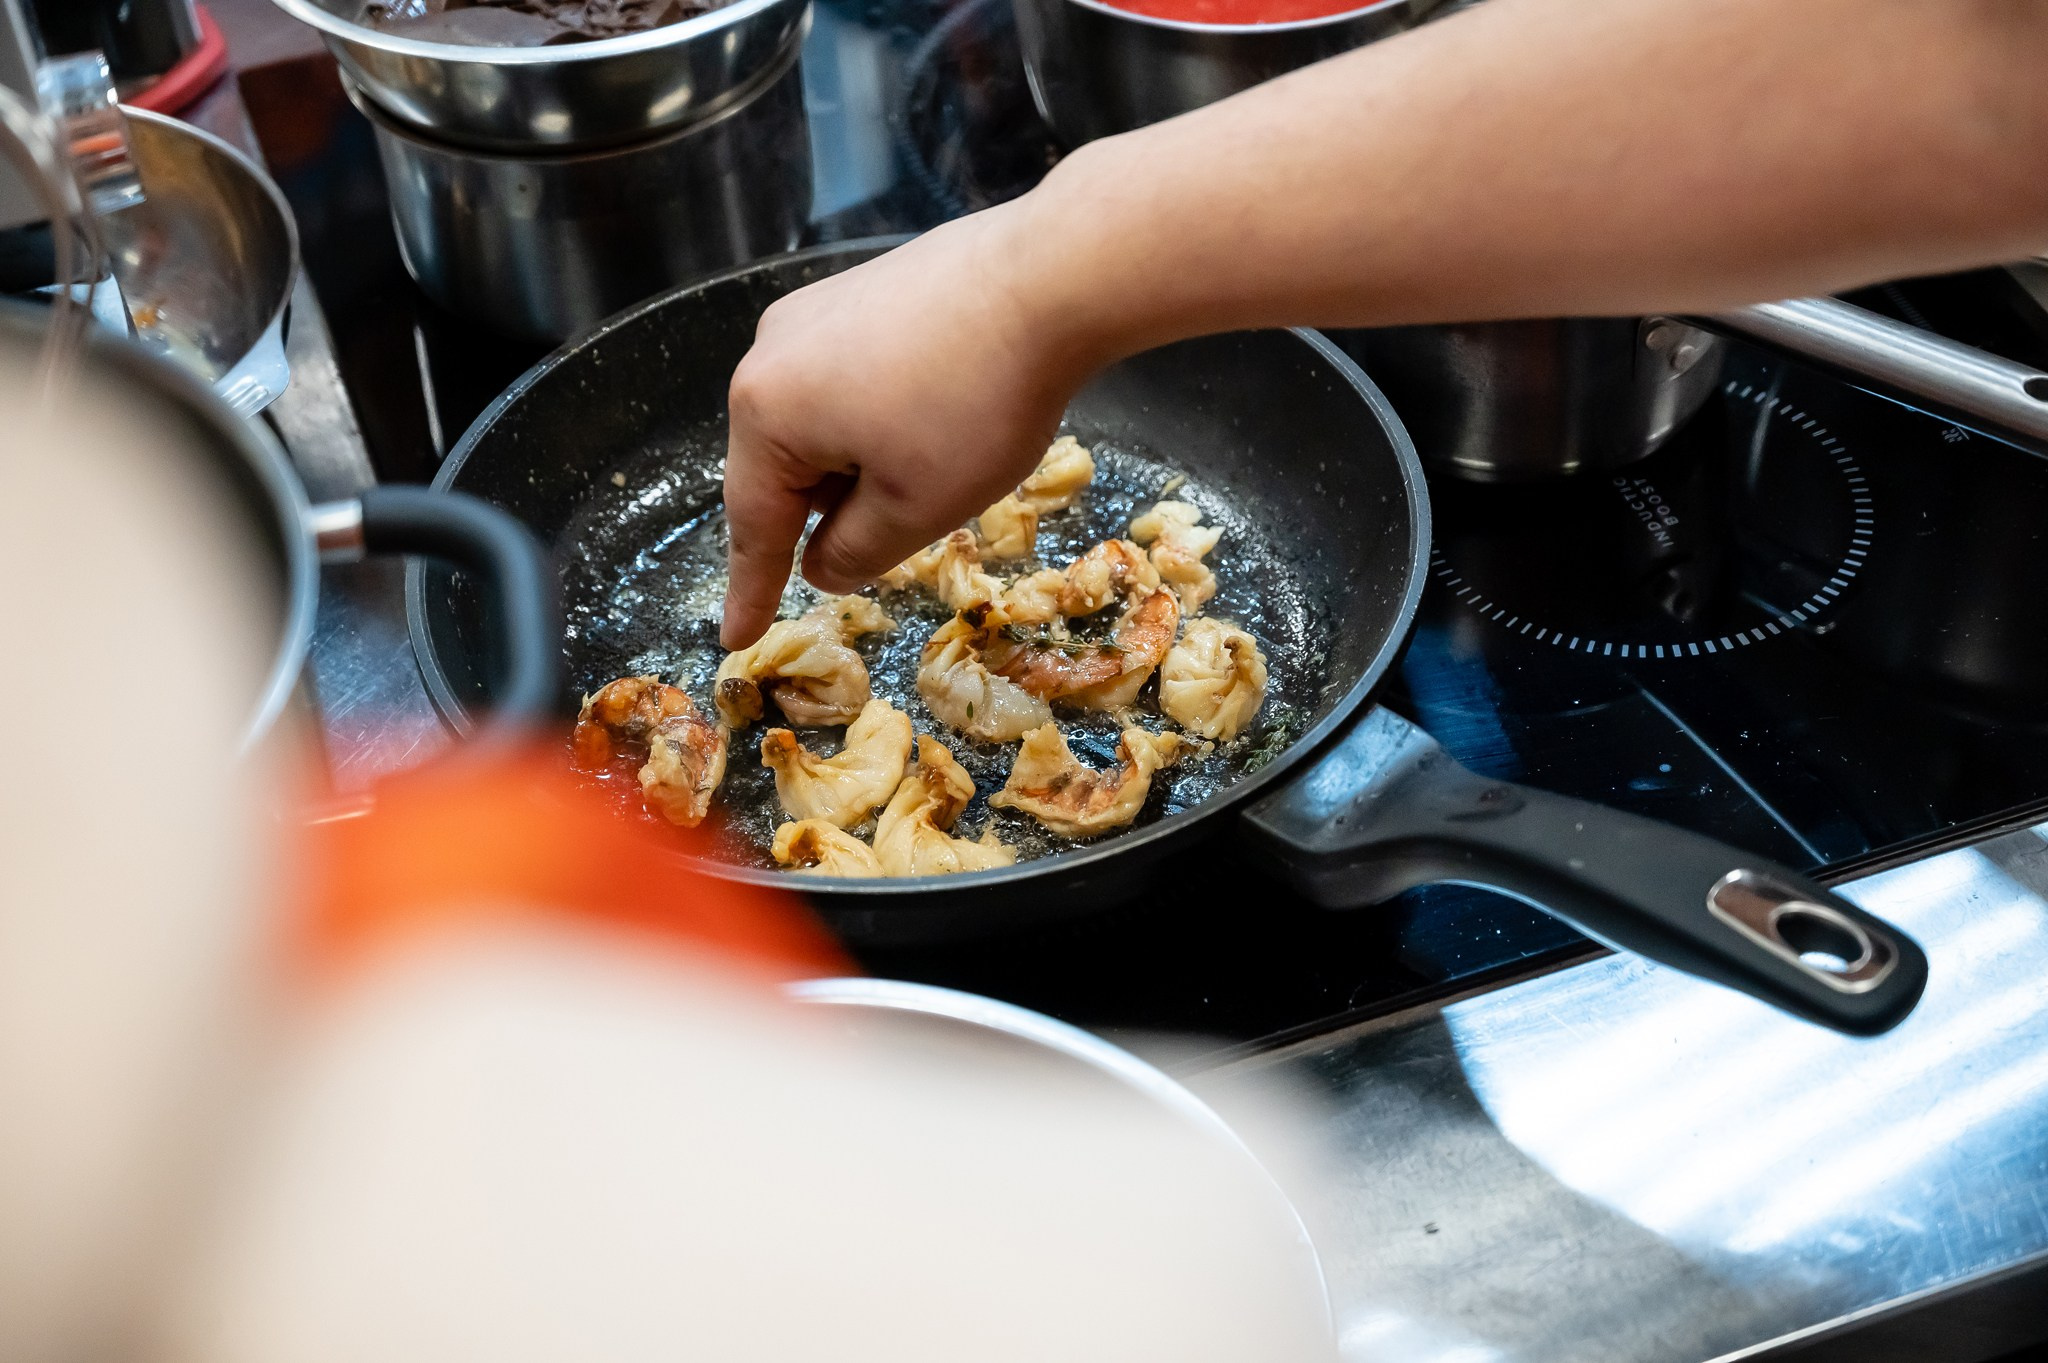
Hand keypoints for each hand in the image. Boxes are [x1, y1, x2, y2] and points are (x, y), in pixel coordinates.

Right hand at [720, 210, 1094, 647]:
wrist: (1050, 276)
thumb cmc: (975, 405)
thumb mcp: (914, 510)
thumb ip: (852, 552)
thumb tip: (820, 563)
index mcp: (766, 410)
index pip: (752, 525)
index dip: (751, 590)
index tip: (735, 638)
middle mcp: (771, 351)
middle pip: (784, 464)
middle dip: (829, 507)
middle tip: (892, 528)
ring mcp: (815, 309)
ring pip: (821, 419)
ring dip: (863, 460)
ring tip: (937, 461)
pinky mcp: (862, 287)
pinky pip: (851, 375)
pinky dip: (881, 413)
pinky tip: (939, 414)